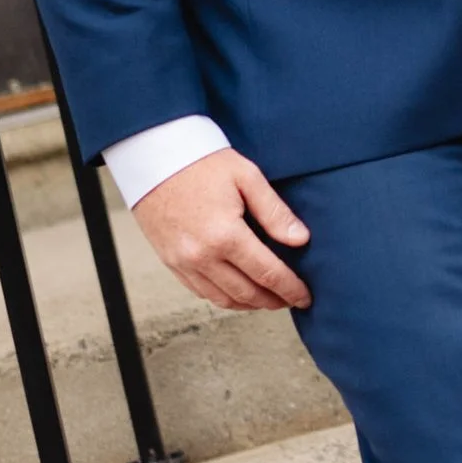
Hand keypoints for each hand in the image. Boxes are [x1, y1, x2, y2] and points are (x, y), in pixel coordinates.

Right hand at [133, 147, 311, 310]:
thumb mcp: (247, 177)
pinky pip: (200, 292)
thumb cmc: (202, 163)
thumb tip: (301, 240)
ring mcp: (182, 262)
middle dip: (273, 301)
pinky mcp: (170, 262)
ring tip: (267, 299)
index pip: (267, 274)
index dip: (290, 289)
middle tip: (290, 300)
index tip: (305, 297)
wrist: (156, 157)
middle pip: (246, 293)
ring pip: (222, 299)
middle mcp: (202, 256)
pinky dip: (223, 298)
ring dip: (249, 304)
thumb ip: (275, 212)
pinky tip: (237, 292)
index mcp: (225, 235)